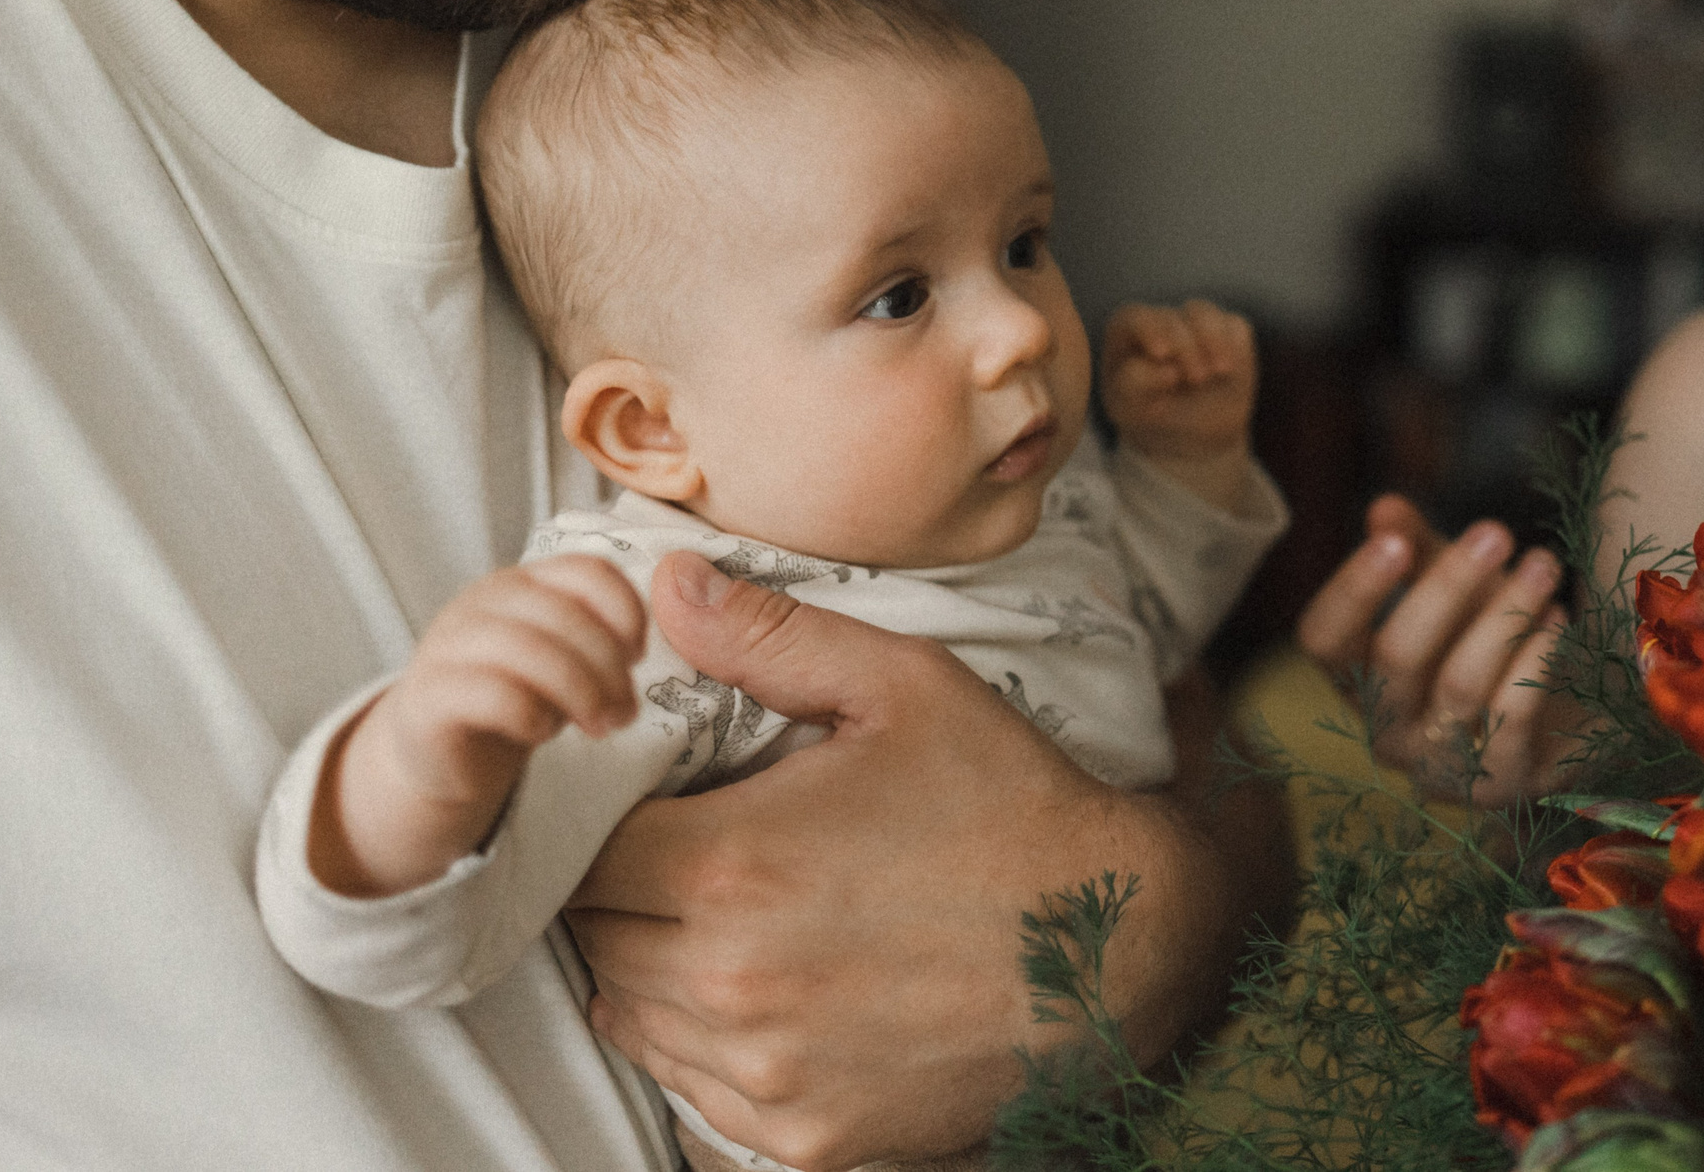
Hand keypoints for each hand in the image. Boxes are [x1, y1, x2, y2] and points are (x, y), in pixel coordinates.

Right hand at [311, 555, 644, 896]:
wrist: (440, 755)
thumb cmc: (522, 695)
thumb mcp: (570, 657)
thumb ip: (611, 635)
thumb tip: (691, 610)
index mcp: (526, 581)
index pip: (590, 571)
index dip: (629, 612)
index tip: (639, 657)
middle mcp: (484, 601)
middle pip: (566, 614)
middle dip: (610, 667)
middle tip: (627, 713)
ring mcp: (449, 645)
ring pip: (531, 651)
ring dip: (582, 694)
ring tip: (600, 727)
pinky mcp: (428, 698)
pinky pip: (495, 696)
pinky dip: (534, 718)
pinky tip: (540, 732)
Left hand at [566, 551, 1246, 1171]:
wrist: (1118, 947)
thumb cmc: (1012, 807)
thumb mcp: (905, 689)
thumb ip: (773, 638)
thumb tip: (668, 587)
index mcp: (732, 866)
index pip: (584, 855)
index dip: (607, 824)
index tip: (657, 806)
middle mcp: (729, 984)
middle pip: (595, 938)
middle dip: (630, 891)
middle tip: (699, 855)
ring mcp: (764, 1073)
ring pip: (634, 1018)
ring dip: (657, 968)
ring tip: (737, 919)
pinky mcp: (804, 1138)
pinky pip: (696, 1091)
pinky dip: (711, 1046)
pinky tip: (776, 992)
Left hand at [1101, 300, 1257, 506]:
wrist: (1187, 430)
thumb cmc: (1147, 412)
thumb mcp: (1130, 407)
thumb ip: (1137, 385)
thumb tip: (1169, 371)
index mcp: (1127, 332)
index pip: (1135, 318)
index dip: (1150, 330)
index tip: (1162, 354)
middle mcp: (1161, 321)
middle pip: (1172, 318)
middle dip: (1185, 346)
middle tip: (1197, 379)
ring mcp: (1195, 323)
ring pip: (1203, 314)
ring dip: (1213, 340)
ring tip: (1220, 371)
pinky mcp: (1227, 332)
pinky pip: (1235, 327)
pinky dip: (1235, 346)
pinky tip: (1230, 370)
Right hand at [1297, 495, 1594, 806]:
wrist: (1567, 721)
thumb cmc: (1490, 643)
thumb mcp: (1451, 589)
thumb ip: (1415, 548)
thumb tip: (1384, 508)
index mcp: (1356, 679)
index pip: (1324, 640)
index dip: (1351, 591)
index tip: (1393, 541)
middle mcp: (1385, 730)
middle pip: (1395, 657)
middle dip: (1447, 586)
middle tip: (1497, 532)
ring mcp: (1440, 767)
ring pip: (1460, 685)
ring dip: (1507, 614)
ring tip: (1544, 565)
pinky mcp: (1500, 786)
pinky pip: (1512, 717)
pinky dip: (1537, 659)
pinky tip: (1559, 618)